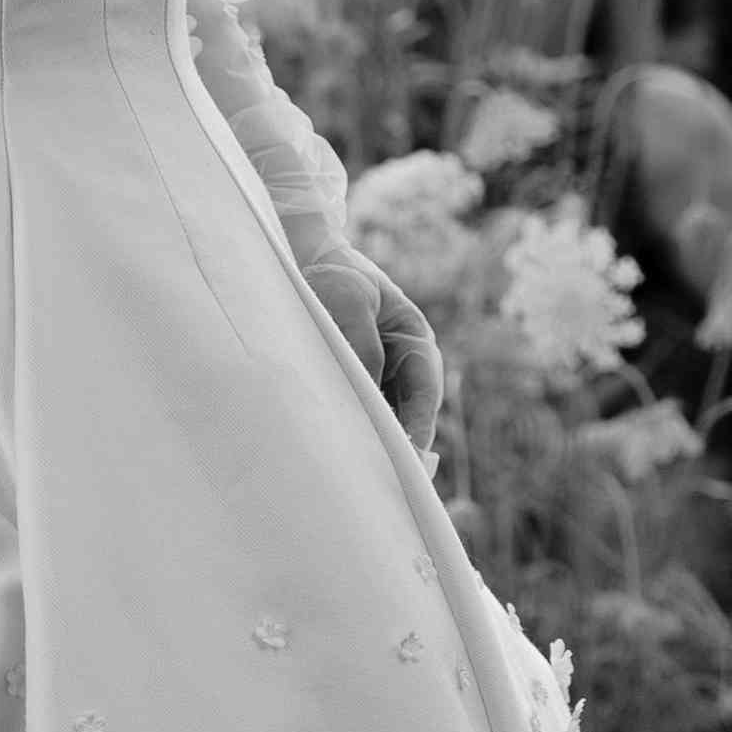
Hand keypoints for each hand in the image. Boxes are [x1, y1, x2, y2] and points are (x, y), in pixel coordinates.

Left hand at [306, 246, 446, 459]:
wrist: (308, 256)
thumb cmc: (335, 274)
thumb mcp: (347, 301)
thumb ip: (360, 345)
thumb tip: (366, 391)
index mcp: (415, 339)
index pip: (424, 392)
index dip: (418, 425)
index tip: (409, 452)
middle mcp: (402, 362)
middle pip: (406, 412)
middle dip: (396, 441)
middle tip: (383, 475)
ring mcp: (379, 373)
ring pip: (383, 415)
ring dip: (371, 436)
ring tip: (357, 467)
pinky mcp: (354, 381)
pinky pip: (358, 409)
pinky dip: (351, 425)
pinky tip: (335, 444)